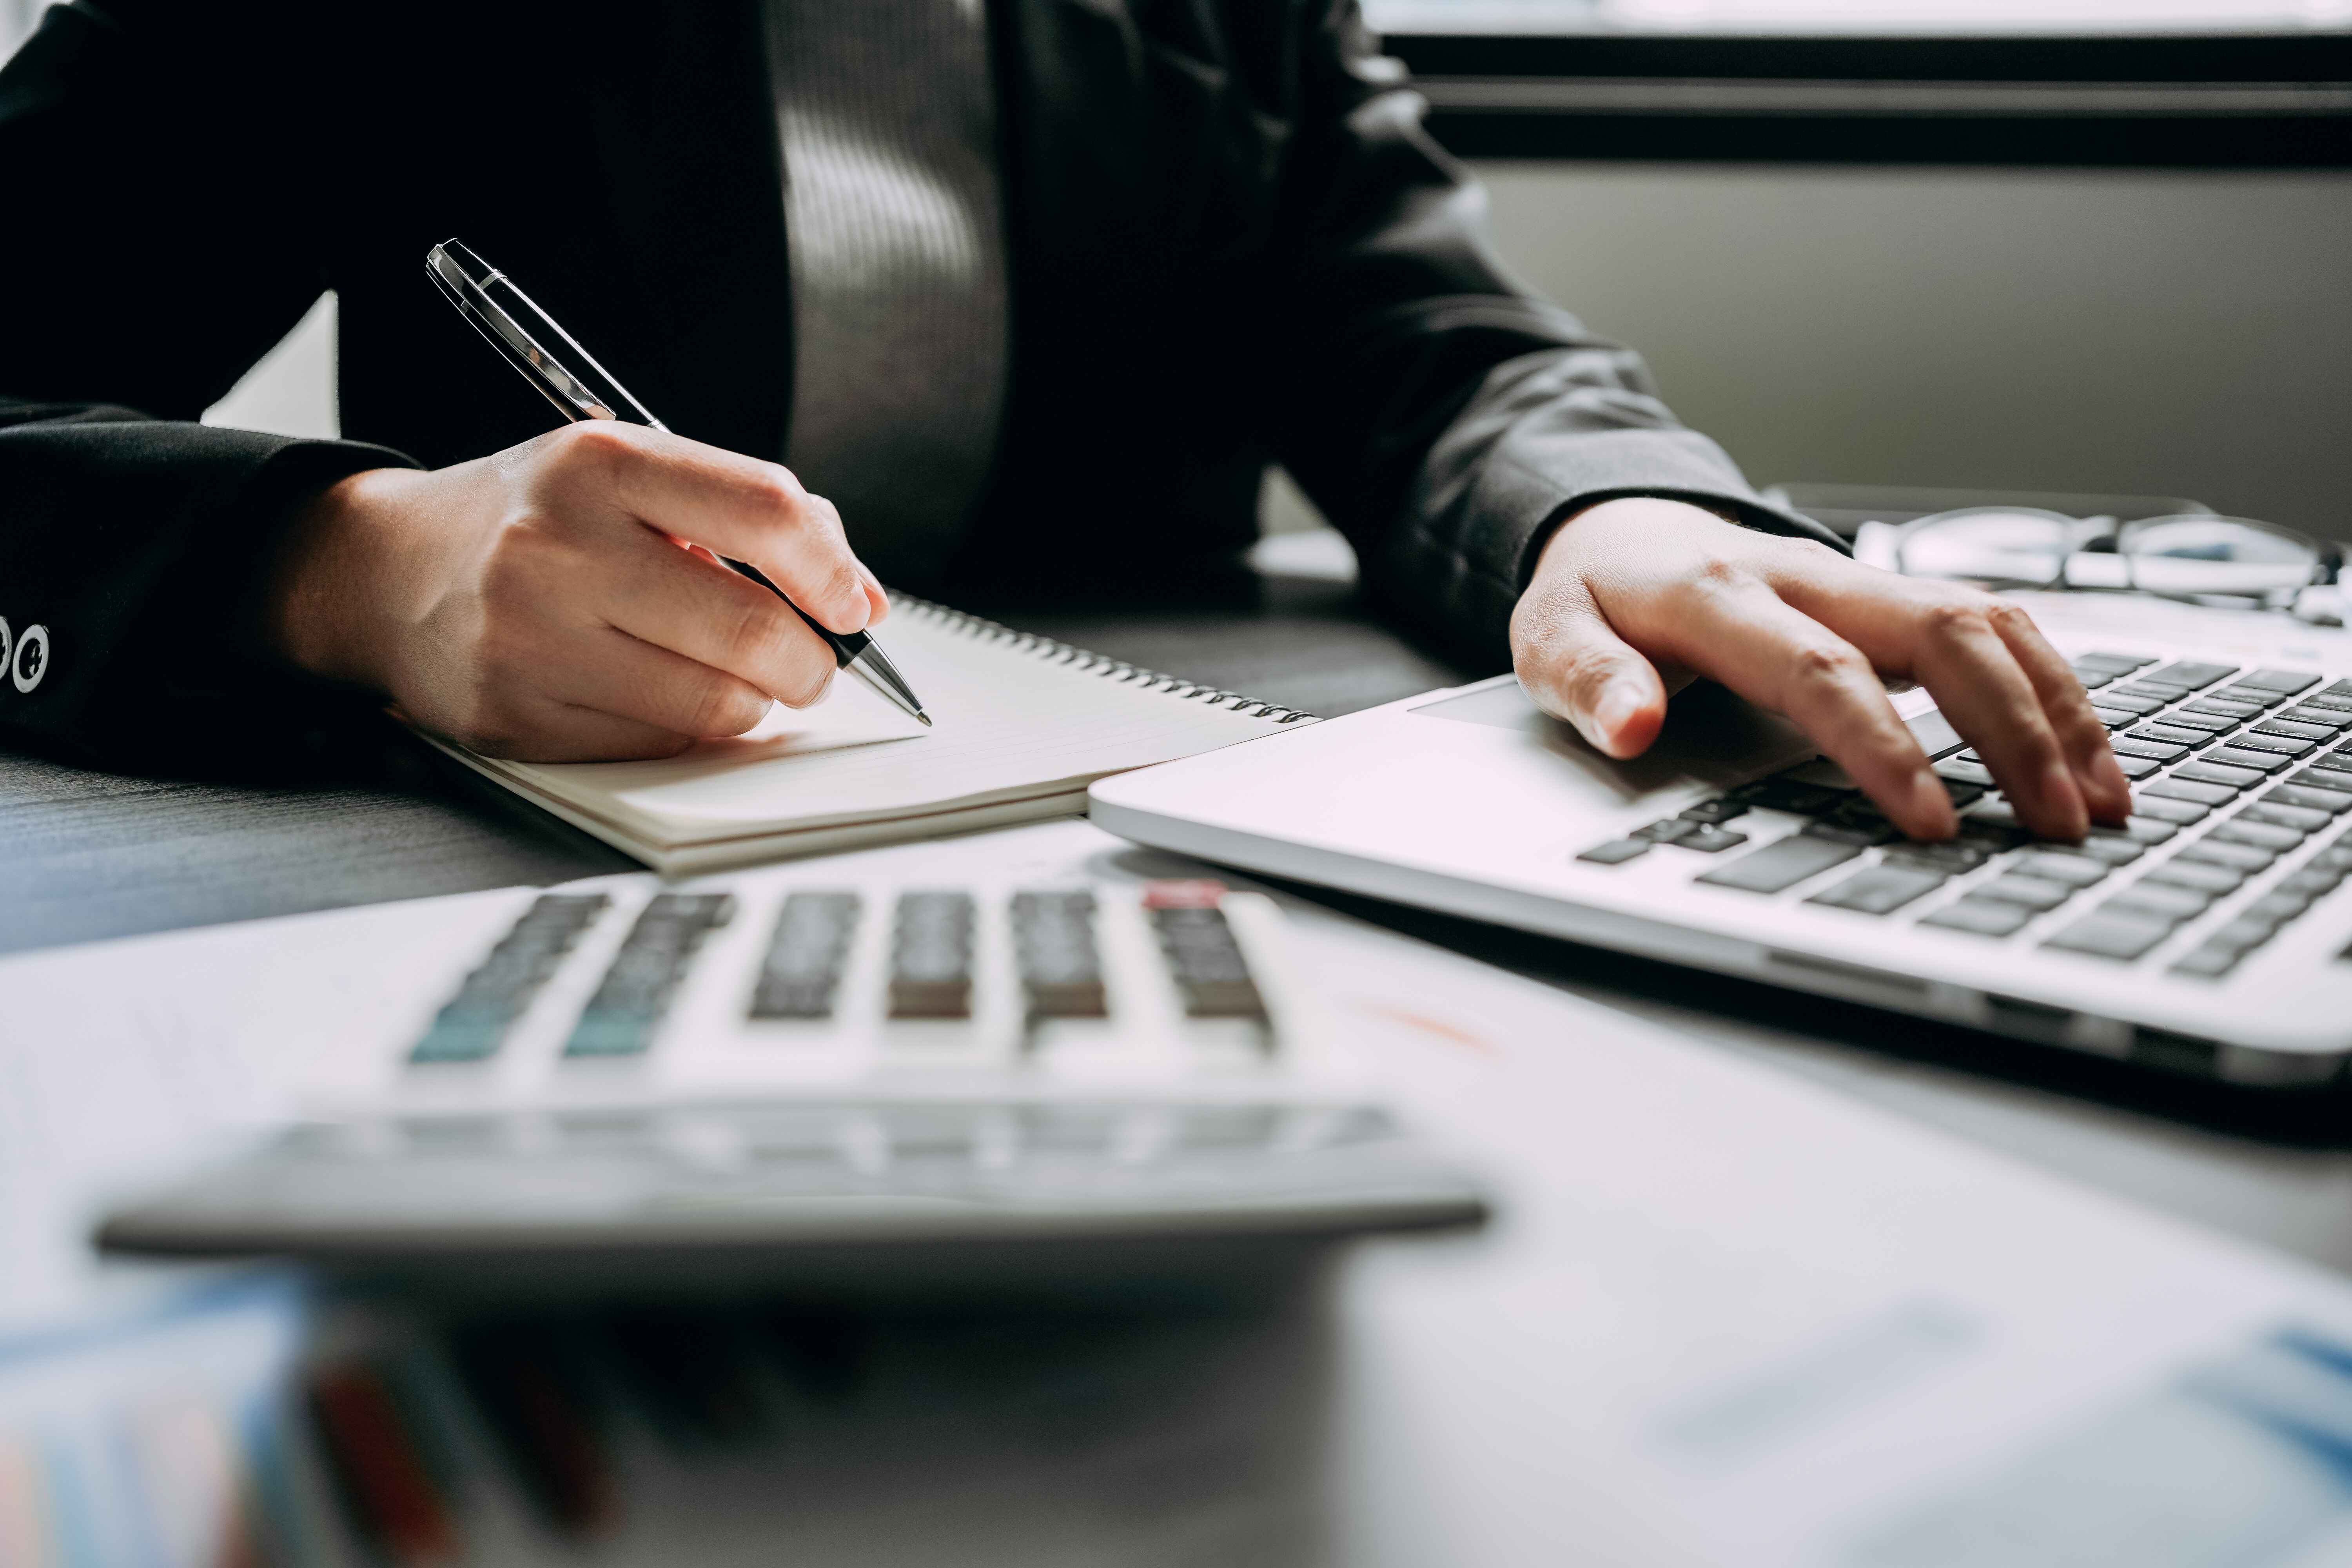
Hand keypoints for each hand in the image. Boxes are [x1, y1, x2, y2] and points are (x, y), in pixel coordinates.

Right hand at [267, 423, 889, 760]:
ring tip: (734, 680)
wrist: (391, 571)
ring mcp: (529, 636)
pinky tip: (661, 697)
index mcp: (601, 464)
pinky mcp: (515, 717)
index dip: (832, 570)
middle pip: (750, 627)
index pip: (764, 510)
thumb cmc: (540, 521)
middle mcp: (558, 545)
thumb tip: (860, 597)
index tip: (852, 605)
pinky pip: (656, 746)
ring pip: (714, 705)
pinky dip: (686, 732)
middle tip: (810, 665)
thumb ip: (750, 516)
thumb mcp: (632, 477)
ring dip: (753, 703)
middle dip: (811, 662)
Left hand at [1510, 497, 2131, 841]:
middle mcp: (1806, 574)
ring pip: (1985, 620)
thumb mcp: (1550, 638)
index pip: (1820, 672)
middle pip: (1940, 632)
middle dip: (2011, 727)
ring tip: (2097, 801)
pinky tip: (2082, 754)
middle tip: (2055, 823)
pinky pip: (1992, 624)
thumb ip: (1587, 681)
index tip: (1932, 822)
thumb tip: (1631, 726)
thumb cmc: (1592, 598)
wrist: (1616, 528)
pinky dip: (2048, 686)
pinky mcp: (1891, 595)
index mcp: (1718, 594)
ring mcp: (1859, 579)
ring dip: (2054, 708)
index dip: (1884, 746)